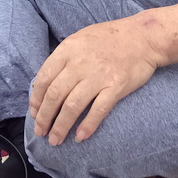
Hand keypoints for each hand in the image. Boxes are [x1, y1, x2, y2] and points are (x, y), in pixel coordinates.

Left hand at [29, 18, 160, 145]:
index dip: (36, 100)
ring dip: (61, 126)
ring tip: (55, 140)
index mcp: (69, 49)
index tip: (35, 113)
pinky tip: (79, 137)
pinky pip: (98, 110)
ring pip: (73, 106)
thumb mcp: (81, 38)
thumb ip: (64, 57)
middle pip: (55, 95)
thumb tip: (45, 82)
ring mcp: (99, 75)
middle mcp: (81, 63)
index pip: (44, 78)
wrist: (143, 36)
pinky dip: (87, 126)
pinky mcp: (116, 86)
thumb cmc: (111, 37)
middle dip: (44, 118)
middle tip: (40, 132)